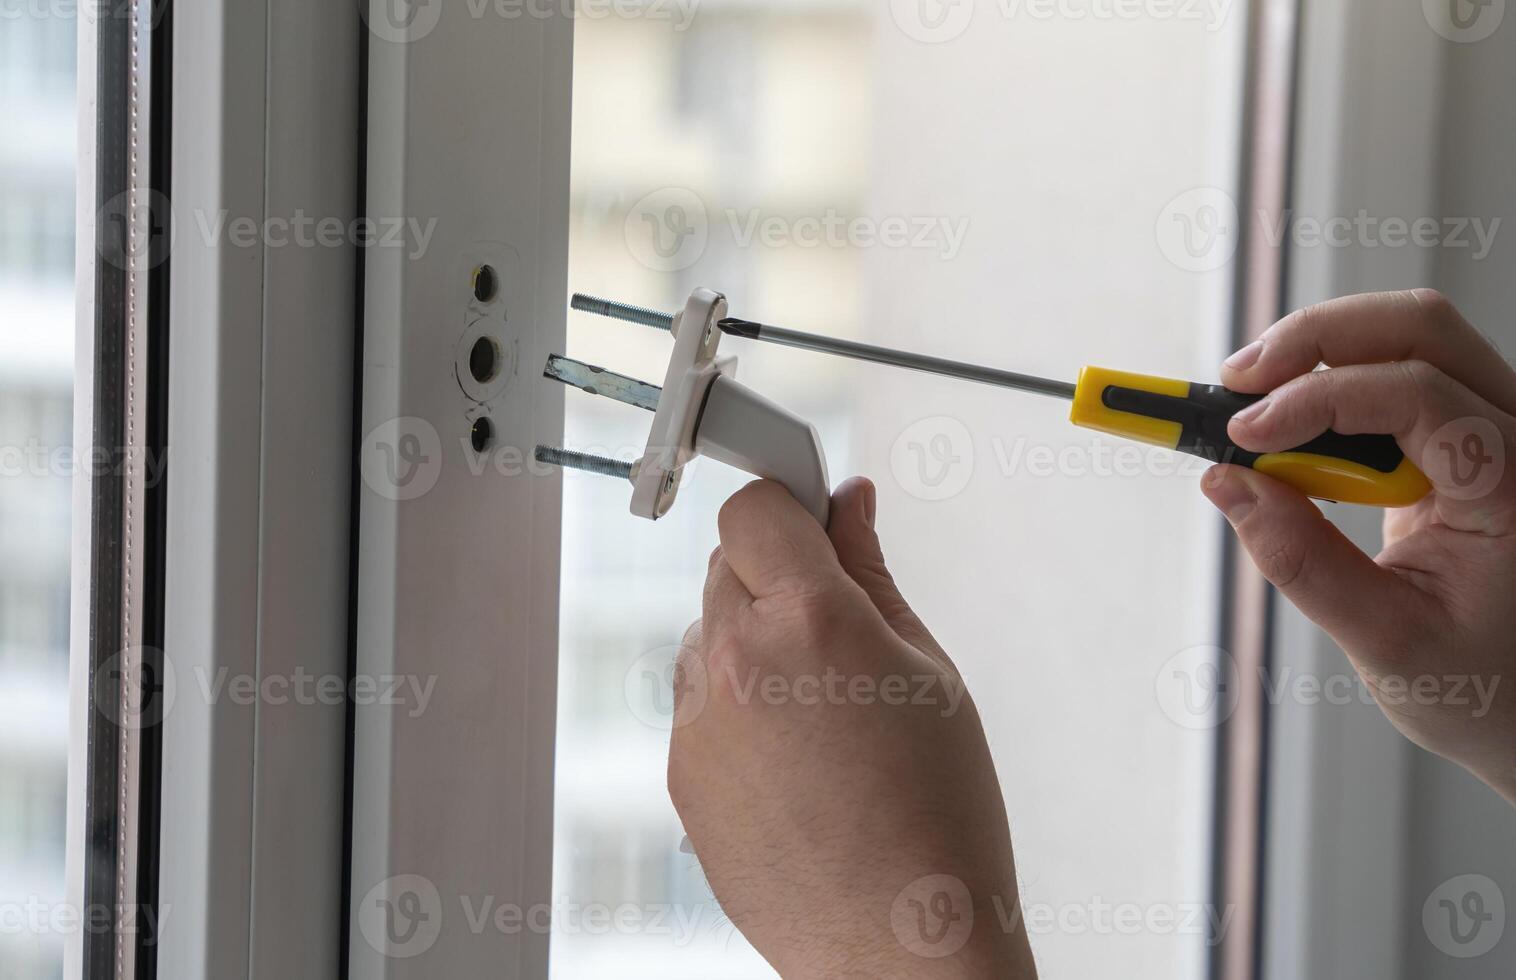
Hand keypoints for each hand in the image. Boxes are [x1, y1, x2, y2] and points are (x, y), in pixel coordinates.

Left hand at [669, 478, 1037, 978]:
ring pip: (707, 635)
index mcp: (812, 621)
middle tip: (837, 636)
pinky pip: (698, 704)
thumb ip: (874, 572)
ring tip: (822, 717)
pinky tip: (795, 762)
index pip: (757, 507)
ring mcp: (698, 722)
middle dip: (776, 580)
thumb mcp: (930, 670)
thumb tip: (850, 505)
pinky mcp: (679, 772)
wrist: (900, 944)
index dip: (789, 507)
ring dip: (751, 646)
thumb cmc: (938, 819)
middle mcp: (738, 663)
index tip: (810, 519)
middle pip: (727, 565)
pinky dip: (735, 711)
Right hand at [1204, 289, 1515, 801]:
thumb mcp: (1386, 639)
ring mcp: (1494, 426)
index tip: (1241, 435)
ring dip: (1320, 349)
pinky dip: (1331, 378)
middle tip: (1235, 385)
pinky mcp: (1462, 433)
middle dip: (1315, 339)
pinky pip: (1397, 370)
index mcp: (1513, 486)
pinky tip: (1286, 419)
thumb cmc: (1482, 682)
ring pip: (1409, 334)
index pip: (1416, 393)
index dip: (1317, 400)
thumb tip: (1227, 485)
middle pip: (1418, 327)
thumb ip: (1302, 561)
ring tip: (1251, 399)